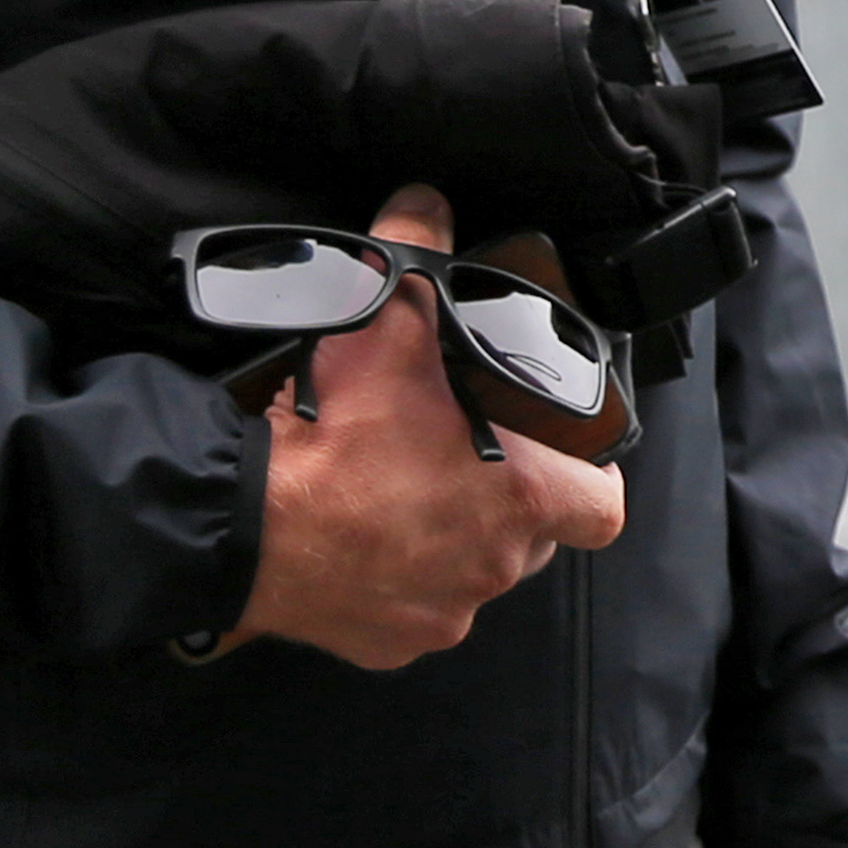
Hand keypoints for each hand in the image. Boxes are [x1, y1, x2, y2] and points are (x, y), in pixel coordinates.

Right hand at [225, 184, 626, 668]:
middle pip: (533, 538)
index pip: (604, 506)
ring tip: (401, 493)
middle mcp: (493, 566)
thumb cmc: (333, 433)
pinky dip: (392, 581)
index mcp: (523, 498)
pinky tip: (360, 540)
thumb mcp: (385, 321)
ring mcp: (441, 612)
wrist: (242, 523)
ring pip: (470, 574)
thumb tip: (427, 205)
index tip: (565, 456)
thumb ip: (419, 255)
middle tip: (461, 458)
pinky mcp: (386, 643)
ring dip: (449, 539)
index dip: (589, 478)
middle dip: (507, 501)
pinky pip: (409, 611)